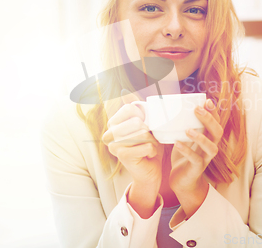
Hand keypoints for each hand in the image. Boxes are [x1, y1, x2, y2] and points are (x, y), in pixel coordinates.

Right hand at [102, 90, 163, 217]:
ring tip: (147, 147)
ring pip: (143, 133)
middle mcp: (109, 133)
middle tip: (147, 140)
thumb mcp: (145, 124)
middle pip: (137, 121)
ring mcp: (114, 145)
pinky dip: (152, 150)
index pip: (130, 108)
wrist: (150, 170)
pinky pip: (146, 145)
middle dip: (149, 131)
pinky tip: (147, 155)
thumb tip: (124, 91)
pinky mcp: (122, 156)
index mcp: (113, 123)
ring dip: (152, 141)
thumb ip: (135, 108)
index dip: (142, 115)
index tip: (144, 125)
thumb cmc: (148, 145)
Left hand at [169, 99, 222, 216]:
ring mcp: (206, 159)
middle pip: (218, 132)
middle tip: (197, 110)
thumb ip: (183, 127)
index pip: (216, 123)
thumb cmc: (183, 157)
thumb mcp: (184, 139)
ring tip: (188, 129)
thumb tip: (172, 109)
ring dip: (201, 137)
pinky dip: (186, 151)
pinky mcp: (197, 169)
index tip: (207, 101)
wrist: (181, 181)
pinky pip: (195, 160)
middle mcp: (210, 147)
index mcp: (209, 138)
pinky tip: (178, 143)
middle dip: (209, 120)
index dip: (214, 112)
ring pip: (211, 147)